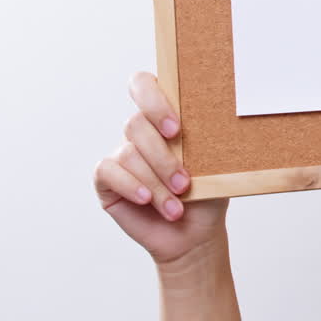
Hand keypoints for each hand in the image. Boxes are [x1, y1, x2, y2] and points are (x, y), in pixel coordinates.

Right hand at [94, 72, 228, 264]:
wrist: (195, 235)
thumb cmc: (207, 194)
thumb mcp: (214, 164)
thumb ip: (204, 139)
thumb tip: (209, 121)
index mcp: (165, 117)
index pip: (144, 85)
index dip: (153, 100)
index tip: (176, 129)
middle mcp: (140, 131)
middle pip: (136, 123)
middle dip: (162, 156)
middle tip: (184, 181)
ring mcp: (121, 154)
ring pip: (129, 153)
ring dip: (156, 182)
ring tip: (176, 207)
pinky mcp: (106, 179)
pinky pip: (109, 172)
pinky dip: (131, 186)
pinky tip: (147, 200)